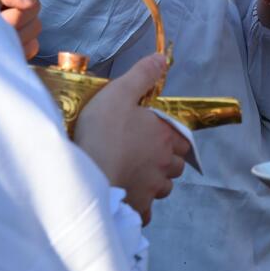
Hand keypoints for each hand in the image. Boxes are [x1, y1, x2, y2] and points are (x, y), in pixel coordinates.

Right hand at [74, 54, 190, 224]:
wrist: (86, 173)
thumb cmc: (104, 131)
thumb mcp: (120, 92)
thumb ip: (142, 75)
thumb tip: (161, 59)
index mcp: (165, 136)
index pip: (183, 139)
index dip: (174, 138)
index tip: (160, 137)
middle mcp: (164, 164)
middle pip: (176, 165)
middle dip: (166, 162)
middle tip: (146, 156)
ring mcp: (153, 188)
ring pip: (163, 188)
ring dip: (154, 183)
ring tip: (136, 176)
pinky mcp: (138, 208)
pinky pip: (146, 211)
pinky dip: (140, 206)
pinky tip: (127, 199)